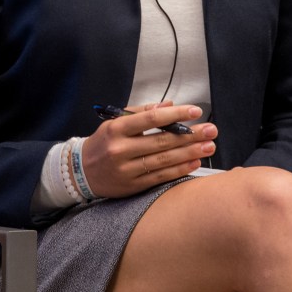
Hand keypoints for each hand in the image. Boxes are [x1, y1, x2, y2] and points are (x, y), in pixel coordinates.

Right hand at [82, 103, 216, 197]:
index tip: (195, 112)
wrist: (81, 172)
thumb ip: (141, 111)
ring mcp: (127, 170)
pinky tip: (194, 163)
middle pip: (162, 141)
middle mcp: (121, 150)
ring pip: (164, 161)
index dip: (176, 115)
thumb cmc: (103, 143)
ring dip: (190, 153)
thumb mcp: (115, 122)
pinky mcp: (132, 186)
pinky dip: (179, 170)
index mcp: (117, 129)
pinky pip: (160, 177)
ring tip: (208, 146)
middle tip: (211, 130)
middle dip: (190, 135)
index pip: (151, 119)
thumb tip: (169, 105)